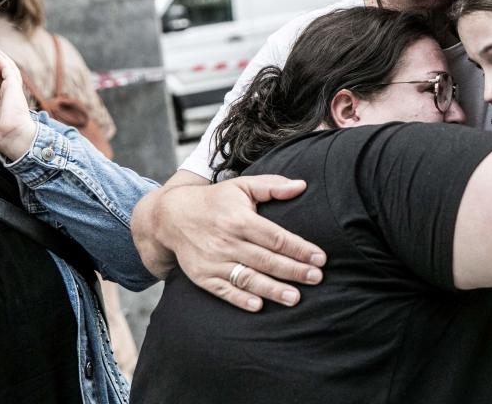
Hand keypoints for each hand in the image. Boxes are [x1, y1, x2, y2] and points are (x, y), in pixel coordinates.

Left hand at [0, 48, 37, 159]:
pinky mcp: (14, 86)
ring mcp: (13, 88)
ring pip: (6, 67)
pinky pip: (7, 68)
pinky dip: (2, 59)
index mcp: (2, 98)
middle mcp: (8, 91)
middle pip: (1, 71)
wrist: (12, 137)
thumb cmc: (0, 131)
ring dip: (0, 57)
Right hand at [131, 175, 326, 311]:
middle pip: (265, 259)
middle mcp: (226, 241)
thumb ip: (272, 185)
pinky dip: (240, 300)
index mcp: (239, 219)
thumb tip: (302, 185)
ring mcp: (213, 261)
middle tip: (317, 278)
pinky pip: (223, 291)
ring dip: (272, 290)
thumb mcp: (242, 185)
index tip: (320, 258)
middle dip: (293, 271)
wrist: (171, 216)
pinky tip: (259, 306)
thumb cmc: (215, 200)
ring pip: (247, 278)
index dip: (299, 248)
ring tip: (295, 298)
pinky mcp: (202, 276)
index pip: (275, 237)